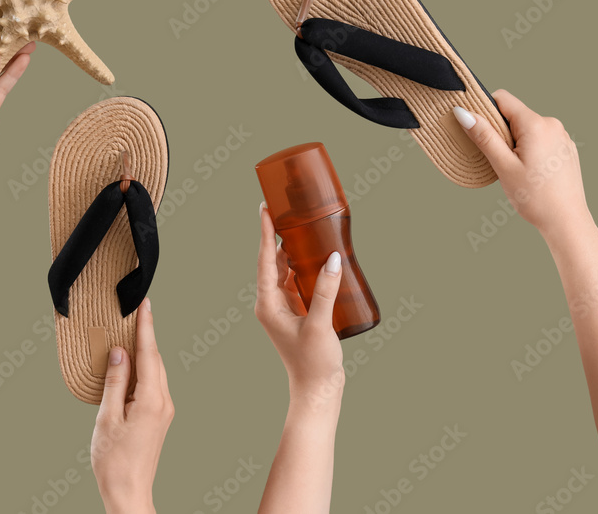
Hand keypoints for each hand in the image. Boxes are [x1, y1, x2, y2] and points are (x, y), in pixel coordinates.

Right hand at [92, 300, 172, 513]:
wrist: (129, 492)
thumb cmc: (114, 461)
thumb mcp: (107, 417)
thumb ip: (115, 381)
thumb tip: (119, 351)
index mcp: (152, 399)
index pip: (149, 353)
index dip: (146, 326)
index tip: (145, 303)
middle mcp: (164, 402)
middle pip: (155, 359)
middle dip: (146, 334)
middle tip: (136, 310)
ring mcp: (164, 410)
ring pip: (155, 371)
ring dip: (144, 351)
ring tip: (131, 331)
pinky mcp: (159, 417)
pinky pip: (152, 384)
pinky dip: (143, 368)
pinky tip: (131, 364)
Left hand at [256, 203, 344, 403]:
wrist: (317, 389)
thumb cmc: (313, 362)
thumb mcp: (320, 324)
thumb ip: (325, 290)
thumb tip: (332, 258)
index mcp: (267, 304)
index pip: (265, 260)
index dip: (265, 233)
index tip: (265, 209)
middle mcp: (270, 303)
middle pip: (272, 261)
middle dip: (277, 235)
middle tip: (284, 209)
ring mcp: (282, 307)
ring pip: (284, 270)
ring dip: (291, 250)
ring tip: (299, 226)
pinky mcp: (296, 311)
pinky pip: (295, 281)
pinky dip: (302, 265)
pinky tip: (313, 255)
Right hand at [453, 90, 590, 236]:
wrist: (566, 221)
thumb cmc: (535, 198)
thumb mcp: (504, 166)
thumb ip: (484, 136)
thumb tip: (463, 112)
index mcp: (536, 124)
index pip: (503, 99)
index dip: (484, 110)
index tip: (476, 129)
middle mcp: (552, 124)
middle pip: (515, 115)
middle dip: (501, 132)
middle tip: (498, 159)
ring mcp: (562, 136)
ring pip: (527, 128)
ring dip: (515, 142)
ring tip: (515, 170)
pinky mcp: (565, 149)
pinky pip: (540, 139)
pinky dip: (529, 149)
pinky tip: (530, 172)